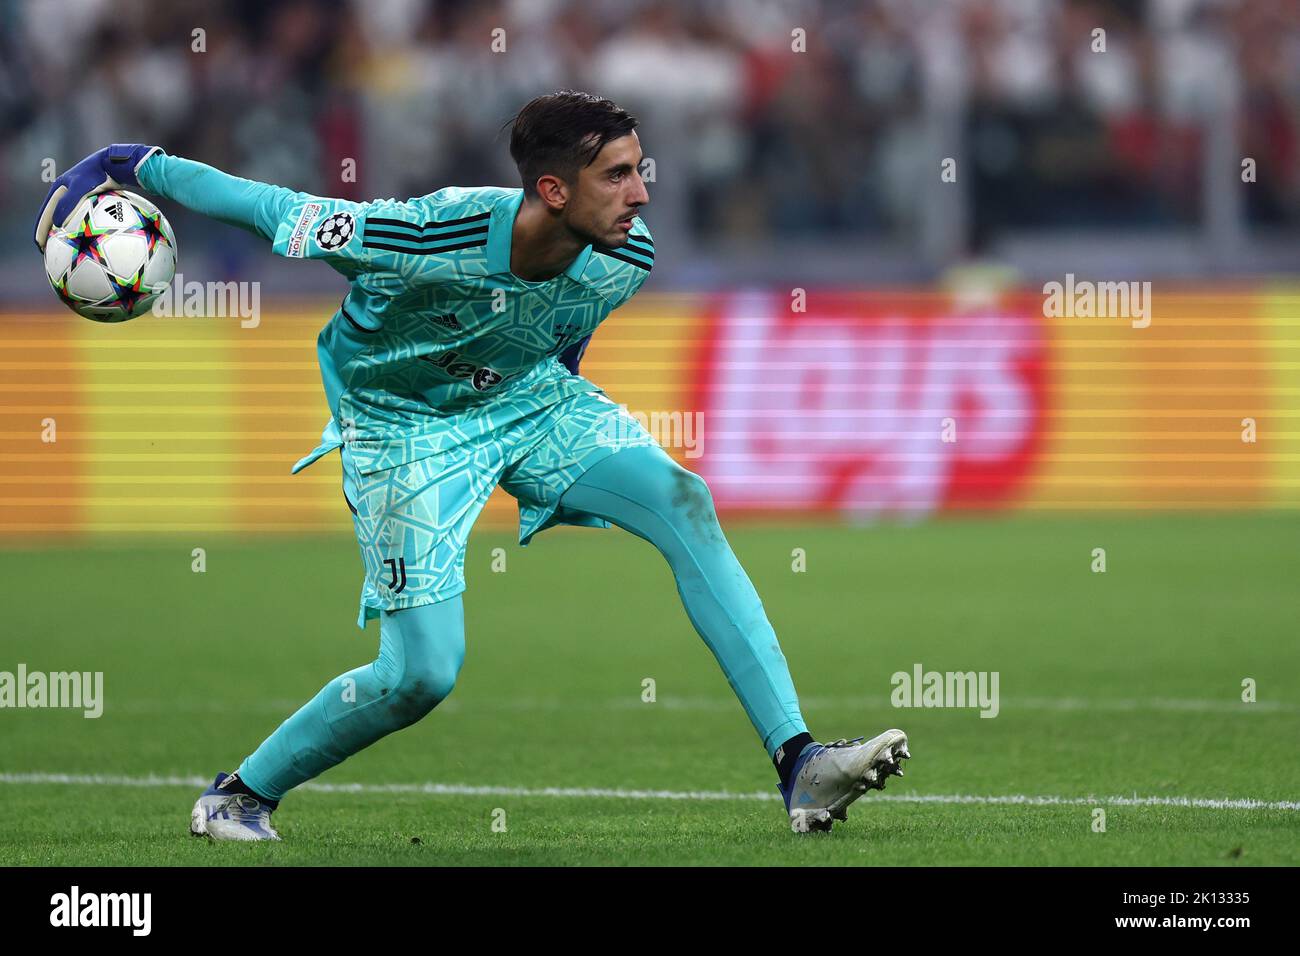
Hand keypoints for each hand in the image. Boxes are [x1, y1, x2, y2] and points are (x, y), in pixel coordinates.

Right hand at [34, 144, 161, 251]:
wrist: (115, 165)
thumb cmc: (97, 176)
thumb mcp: (79, 190)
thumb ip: (67, 205)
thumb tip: (55, 224)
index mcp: (59, 190)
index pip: (45, 214)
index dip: (41, 230)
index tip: (39, 245)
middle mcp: (67, 193)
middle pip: (54, 217)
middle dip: (49, 233)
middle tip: (49, 250)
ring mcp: (80, 196)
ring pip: (69, 218)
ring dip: (65, 232)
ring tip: (67, 247)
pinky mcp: (93, 199)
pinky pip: (84, 217)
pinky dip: (81, 228)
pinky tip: (88, 239)